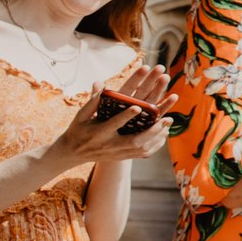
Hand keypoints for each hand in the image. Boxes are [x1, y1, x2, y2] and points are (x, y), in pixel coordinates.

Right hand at [53, 64, 175, 164]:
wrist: (73, 153)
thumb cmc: (78, 129)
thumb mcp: (81, 115)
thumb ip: (92, 101)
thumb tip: (100, 82)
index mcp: (98, 133)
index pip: (113, 124)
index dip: (125, 116)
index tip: (138, 106)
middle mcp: (110, 145)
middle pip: (134, 141)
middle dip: (152, 131)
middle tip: (166, 118)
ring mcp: (118, 153)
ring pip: (141, 149)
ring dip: (157, 136)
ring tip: (169, 122)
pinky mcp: (123, 157)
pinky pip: (143, 154)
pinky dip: (155, 145)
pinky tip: (164, 134)